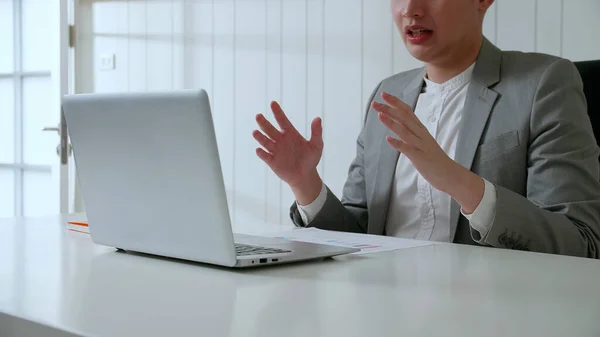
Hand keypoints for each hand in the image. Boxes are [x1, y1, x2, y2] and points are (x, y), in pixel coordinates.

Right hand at [253, 101, 323, 204]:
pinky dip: (261, 153)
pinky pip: (265, 156)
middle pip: (270, 129)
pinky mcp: (272, 162)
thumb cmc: (310, 159)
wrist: (305, 175)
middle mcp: (280, 140)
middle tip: (258, 116)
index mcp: (290, 133)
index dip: (278, 112)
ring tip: (255, 132)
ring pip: (265, 142)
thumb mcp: (316, 145)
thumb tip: (318, 118)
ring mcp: (275, 150)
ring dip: (260, 137)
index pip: (282, 120)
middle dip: (264, 123)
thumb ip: (316, 132)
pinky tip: (258, 149)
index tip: (273, 103)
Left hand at [371, 92, 483, 212]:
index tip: (383, 94)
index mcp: (420, 129)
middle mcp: (420, 134)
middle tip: (374, 103)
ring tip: (379, 115)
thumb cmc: (433, 158)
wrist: (449, 174)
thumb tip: (398, 121)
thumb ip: (411, 131)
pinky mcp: (420, 158)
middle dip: (388, 109)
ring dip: (391, 123)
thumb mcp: (422, 140)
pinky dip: (398, 144)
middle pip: (404, 118)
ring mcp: (420, 146)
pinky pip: (408, 150)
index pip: (407, 111)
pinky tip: (388, 139)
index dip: (395, 102)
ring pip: (405, 131)